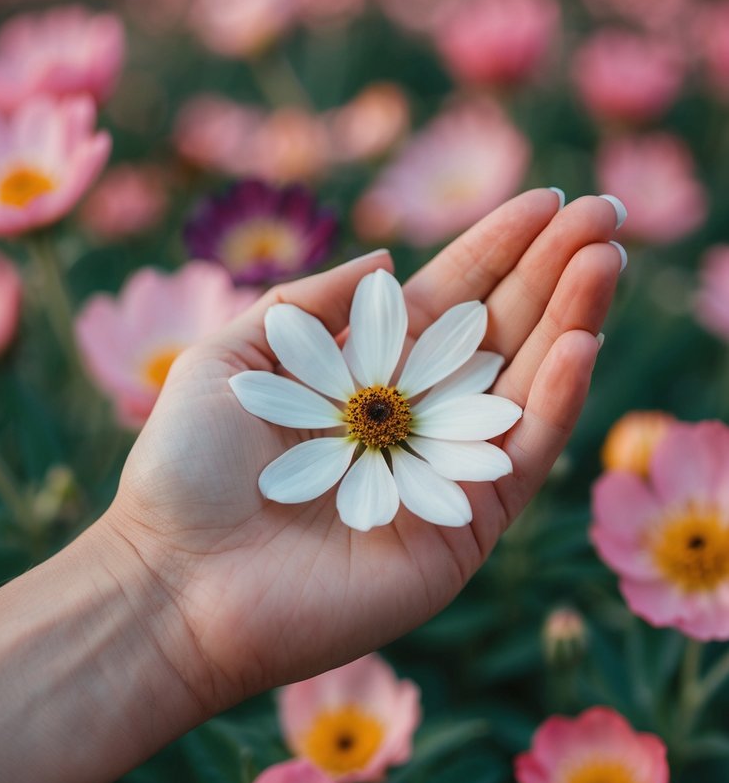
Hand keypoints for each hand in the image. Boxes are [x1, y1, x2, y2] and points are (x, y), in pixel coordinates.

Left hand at [108, 189, 621, 713]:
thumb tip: (387, 262)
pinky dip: (553, 403)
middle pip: (501, 333)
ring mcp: (442, 476)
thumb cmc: (185, 472)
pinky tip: (579, 343)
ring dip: (571, 322)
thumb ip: (308, 305)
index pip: (449, 299)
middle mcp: (412, 420)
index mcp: (363, 375)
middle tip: (608, 213)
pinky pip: (519, 461)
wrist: (174, 584)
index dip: (499, 248)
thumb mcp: (231, 358)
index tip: (548, 198)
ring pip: (525, 389)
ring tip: (605, 259)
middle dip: (554, 271)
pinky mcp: (460, 532)